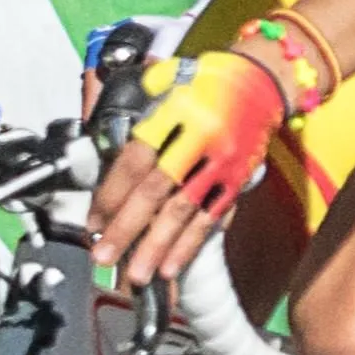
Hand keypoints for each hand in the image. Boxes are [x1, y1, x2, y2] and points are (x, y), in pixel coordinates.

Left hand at [97, 51, 286, 288]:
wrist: (262, 80)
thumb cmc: (207, 83)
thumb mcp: (165, 83)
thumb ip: (139, 121)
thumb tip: (106, 161)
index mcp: (174, 114)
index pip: (135, 162)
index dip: (111, 195)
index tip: (93, 222)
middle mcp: (198, 141)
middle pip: (155, 192)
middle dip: (126, 229)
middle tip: (103, 256)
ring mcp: (221, 164)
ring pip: (183, 212)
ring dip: (156, 247)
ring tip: (136, 274)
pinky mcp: (237, 180)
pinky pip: (211, 219)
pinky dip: (189, 245)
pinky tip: (171, 267)